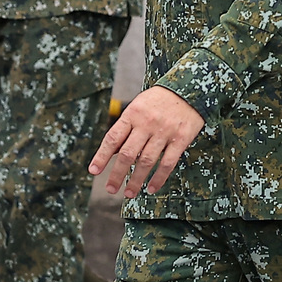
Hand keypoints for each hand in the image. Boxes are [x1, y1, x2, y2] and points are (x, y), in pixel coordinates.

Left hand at [88, 86, 204, 197]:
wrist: (188, 88)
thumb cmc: (157, 101)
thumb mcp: (137, 106)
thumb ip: (126, 128)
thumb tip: (112, 152)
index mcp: (132, 113)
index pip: (112, 138)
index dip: (102, 156)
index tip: (94, 171)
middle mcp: (146, 123)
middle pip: (128, 153)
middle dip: (117, 174)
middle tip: (110, 189)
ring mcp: (164, 131)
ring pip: (146, 161)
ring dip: (136, 180)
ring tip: (129, 193)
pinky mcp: (181, 139)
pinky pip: (167, 162)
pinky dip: (159, 178)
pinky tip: (151, 188)